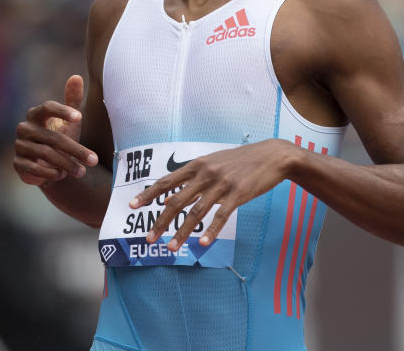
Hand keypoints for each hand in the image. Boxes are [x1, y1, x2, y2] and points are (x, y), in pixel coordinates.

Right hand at [13, 75, 98, 185]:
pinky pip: (32, 167)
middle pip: (52, 137)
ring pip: (44, 153)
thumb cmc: (60, 137)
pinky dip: (49, 172)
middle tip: (93, 160)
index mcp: (36, 114)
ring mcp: (19, 146)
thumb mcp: (70, 120)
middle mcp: (24, 128)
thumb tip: (76, 77)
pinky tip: (62, 176)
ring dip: (66, 163)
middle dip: (75, 149)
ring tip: (82, 171)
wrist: (47, 163)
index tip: (79, 118)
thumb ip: (73, 100)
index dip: (62, 111)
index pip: (47, 107)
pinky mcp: (17, 163)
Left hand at [129, 139, 297, 250]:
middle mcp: (205, 174)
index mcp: (197, 165)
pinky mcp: (238, 194)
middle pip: (177, 201)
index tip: (132, 205)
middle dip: (161, 221)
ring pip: (196, 213)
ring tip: (172, 247)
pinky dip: (211, 231)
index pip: (166, 181)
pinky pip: (220, 216)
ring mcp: (221, 184)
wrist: (272, 155)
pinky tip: (203, 244)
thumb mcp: (214, 161)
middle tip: (149, 238)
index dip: (148, 194)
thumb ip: (194, 176)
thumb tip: (173, 193)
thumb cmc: (241, 160)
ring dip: (182, 232)